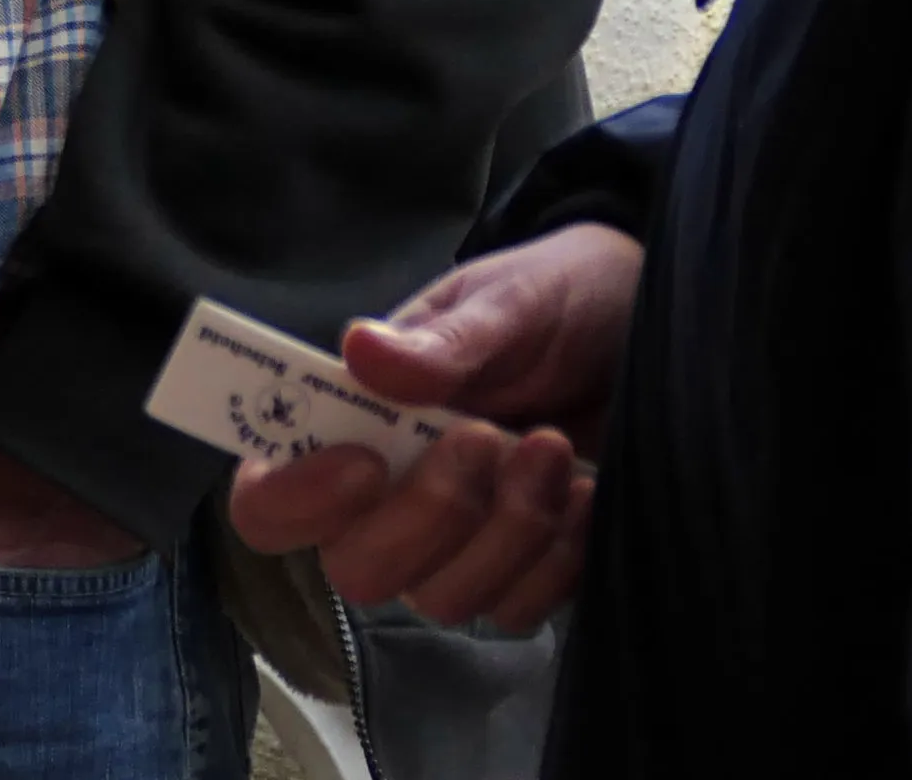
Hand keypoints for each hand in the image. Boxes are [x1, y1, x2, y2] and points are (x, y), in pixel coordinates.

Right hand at [223, 223, 646, 633]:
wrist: (641, 328)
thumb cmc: (550, 302)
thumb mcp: (504, 302)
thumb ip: (440, 340)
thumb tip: (359, 349)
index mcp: (352, 428)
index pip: (270, 503)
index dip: (296, 503)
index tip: (365, 464)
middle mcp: (388, 503)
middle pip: (357, 571)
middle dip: (429, 515)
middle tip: (489, 438)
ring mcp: (455, 548)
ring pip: (445, 599)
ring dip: (508, 530)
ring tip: (554, 449)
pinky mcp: (524, 574)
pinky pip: (520, 610)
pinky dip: (559, 557)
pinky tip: (587, 493)